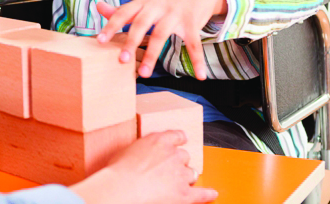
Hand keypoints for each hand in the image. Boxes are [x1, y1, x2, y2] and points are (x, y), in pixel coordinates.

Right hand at [70, 130, 216, 203]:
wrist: (122, 189)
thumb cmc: (118, 172)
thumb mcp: (126, 150)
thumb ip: (139, 149)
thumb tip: (137, 155)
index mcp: (159, 141)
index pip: (176, 136)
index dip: (180, 139)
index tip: (181, 140)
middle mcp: (173, 155)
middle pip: (184, 156)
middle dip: (179, 162)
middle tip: (169, 169)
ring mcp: (180, 175)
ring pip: (191, 173)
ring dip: (186, 176)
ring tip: (178, 181)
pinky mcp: (184, 194)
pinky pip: (200, 193)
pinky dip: (207, 193)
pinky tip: (211, 193)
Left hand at [96, 0, 226, 79]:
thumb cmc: (165, 2)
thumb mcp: (143, 4)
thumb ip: (122, 10)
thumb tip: (98, 7)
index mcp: (143, 3)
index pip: (123, 13)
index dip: (111, 26)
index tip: (100, 41)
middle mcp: (157, 6)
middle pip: (141, 23)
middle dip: (131, 42)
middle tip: (122, 60)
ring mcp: (175, 14)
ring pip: (161, 35)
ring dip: (152, 55)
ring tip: (144, 74)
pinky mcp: (192, 22)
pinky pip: (193, 43)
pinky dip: (196, 60)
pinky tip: (199, 76)